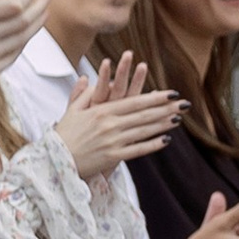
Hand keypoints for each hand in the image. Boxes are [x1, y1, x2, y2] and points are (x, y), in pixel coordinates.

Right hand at [52, 52, 181, 178]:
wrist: (54, 161)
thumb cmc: (63, 134)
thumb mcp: (72, 111)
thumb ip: (83, 94)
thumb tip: (89, 77)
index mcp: (101, 110)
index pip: (134, 101)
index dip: (155, 97)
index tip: (171, 93)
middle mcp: (110, 124)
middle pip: (144, 115)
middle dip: (166, 109)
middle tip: (183, 104)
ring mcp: (113, 141)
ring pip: (143, 130)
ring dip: (163, 124)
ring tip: (179, 118)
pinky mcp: (113, 157)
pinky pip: (138, 150)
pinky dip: (152, 145)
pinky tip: (166, 140)